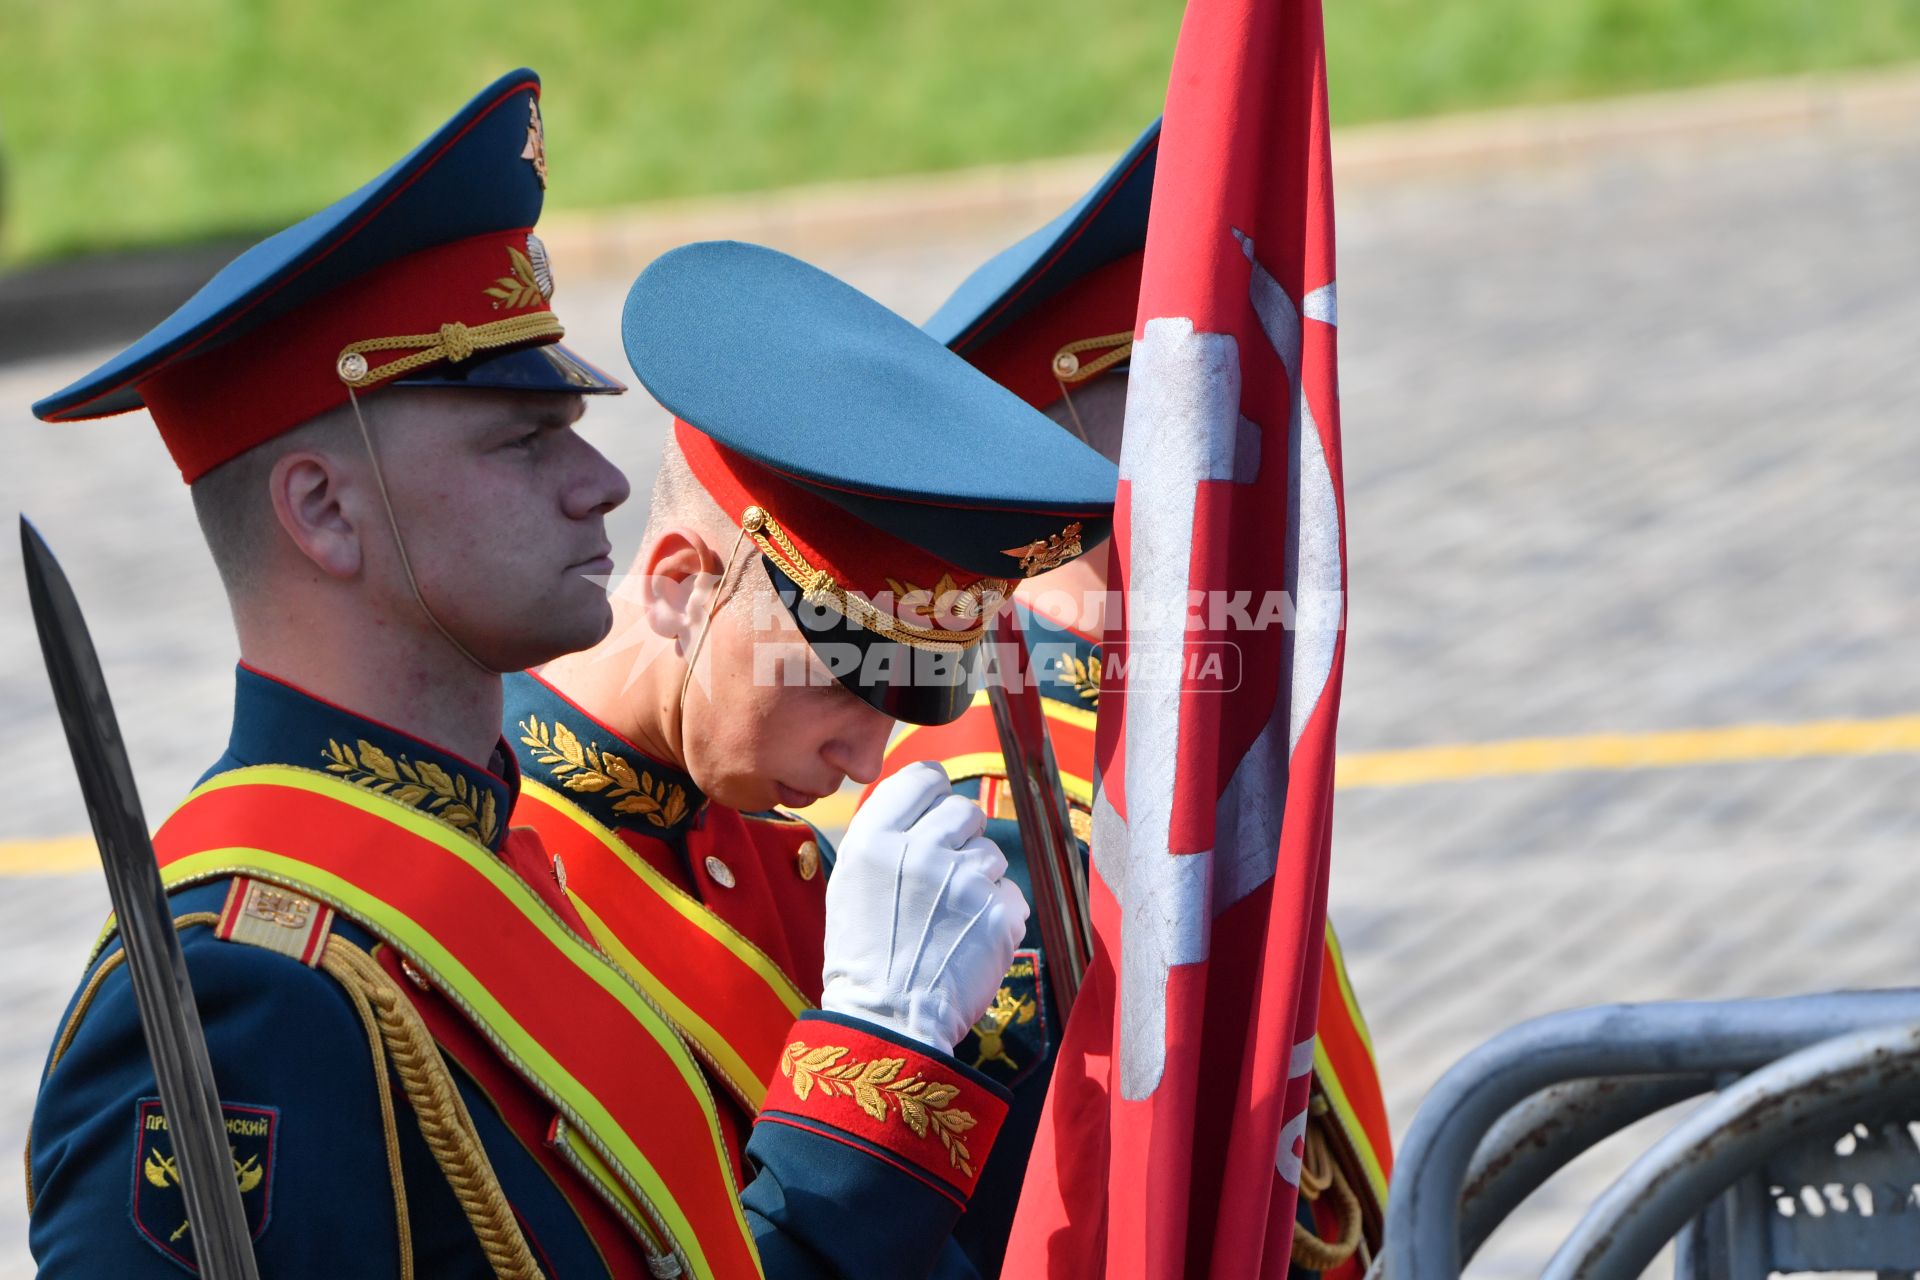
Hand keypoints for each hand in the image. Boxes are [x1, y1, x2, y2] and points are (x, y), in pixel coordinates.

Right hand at [821, 763, 1029, 1053]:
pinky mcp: (1000, 912)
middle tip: (941, 878)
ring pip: (992, 853)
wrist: (888, 1020)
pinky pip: (1011, 892)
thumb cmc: (865, 951)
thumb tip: (927, 801)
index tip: (932, 819)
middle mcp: (920, 849)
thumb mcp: (852, 878)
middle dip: (959, 838)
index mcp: (875, 837)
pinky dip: (997, 913)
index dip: (933, 797)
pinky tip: (969, 938)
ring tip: (950, 917)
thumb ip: (886, 832)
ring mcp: (964, 880)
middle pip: (965, 809)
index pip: (924, 776)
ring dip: (978, 878)